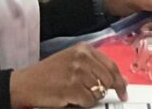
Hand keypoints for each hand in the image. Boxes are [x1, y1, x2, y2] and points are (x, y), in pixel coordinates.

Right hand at [9, 43, 126, 107]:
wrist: (27, 83)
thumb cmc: (50, 73)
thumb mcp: (73, 61)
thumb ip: (95, 67)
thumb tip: (121, 81)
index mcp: (84, 48)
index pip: (111, 64)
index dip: (120, 80)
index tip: (124, 90)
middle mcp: (83, 57)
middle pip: (108, 79)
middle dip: (105, 91)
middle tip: (92, 95)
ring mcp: (78, 72)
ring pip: (100, 91)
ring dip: (91, 97)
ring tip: (76, 93)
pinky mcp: (73, 87)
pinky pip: (89, 101)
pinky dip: (82, 104)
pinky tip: (70, 98)